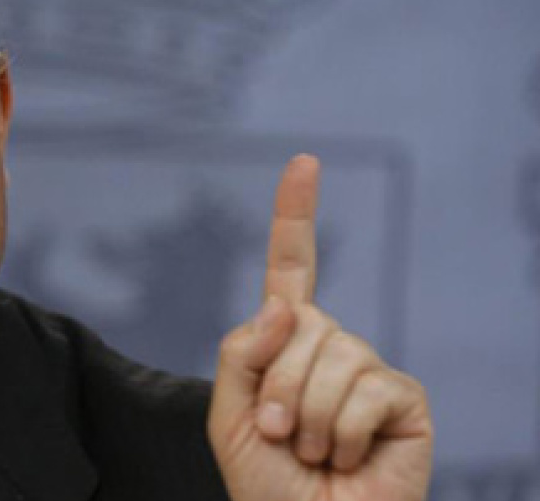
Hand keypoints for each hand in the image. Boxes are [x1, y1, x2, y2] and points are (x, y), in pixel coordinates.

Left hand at [208, 155, 432, 500]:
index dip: (296, 215)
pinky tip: (344, 457)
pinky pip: (366, 387)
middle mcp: (330, 345)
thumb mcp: (229, 414)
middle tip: (279, 434)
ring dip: (306, 416)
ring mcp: (368, 369)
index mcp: (286, 343)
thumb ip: (242, 352)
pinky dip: (341, 432)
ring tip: (309, 450)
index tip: (305, 162)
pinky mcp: (403, 398)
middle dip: (276, 385)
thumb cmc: (267, 483)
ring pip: (333, 354)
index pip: (292, 269)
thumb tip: (287, 304)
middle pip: (301, 322)